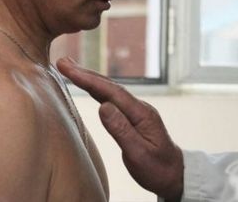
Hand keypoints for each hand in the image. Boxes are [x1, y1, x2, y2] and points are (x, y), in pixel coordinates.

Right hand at [57, 57, 183, 201]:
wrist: (175, 175)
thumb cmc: (158, 168)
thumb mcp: (138, 154)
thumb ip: (121, 130)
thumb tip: (102, 106)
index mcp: (141, 113)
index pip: (112, 92)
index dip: (90, 80)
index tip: (70, 70)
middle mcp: (139, 107)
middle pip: (109, 86)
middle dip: (85, 74)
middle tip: (63, 62)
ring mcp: (136, 111)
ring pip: (109, 91)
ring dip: (90, 79)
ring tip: (70, 68)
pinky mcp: (132, 116)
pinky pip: (111, 99)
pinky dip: (97, 90)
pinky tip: (88, 86)